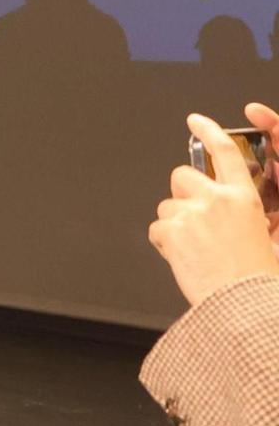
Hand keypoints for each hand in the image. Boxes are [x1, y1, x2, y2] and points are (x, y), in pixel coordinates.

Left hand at [150, 113, 278, 307]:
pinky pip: (156, 229)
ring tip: (195, 248)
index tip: (196, 120)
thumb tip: (233, 213)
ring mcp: (191, 214)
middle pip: (182, 176)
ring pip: (166, 205)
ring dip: (174, 223)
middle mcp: (216, 200)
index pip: (225, 153)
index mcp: (244, 199)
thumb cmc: (256, 278)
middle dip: (182, 193)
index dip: (209, 131)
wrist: (243, 305)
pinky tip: (184, 258)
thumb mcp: (268, 240)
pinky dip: (165, 243)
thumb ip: (249, 217)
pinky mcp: (170, 230)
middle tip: (193, 217)